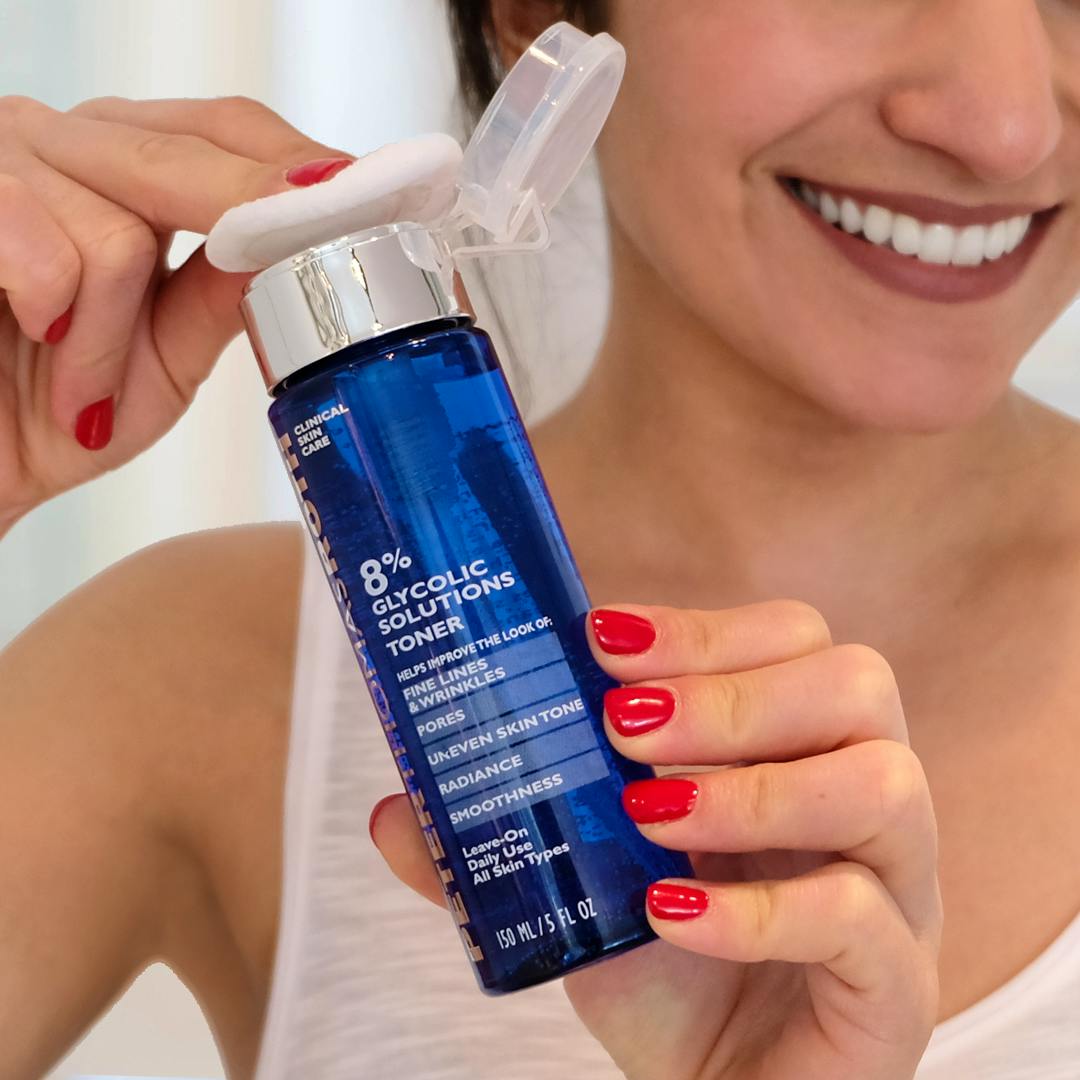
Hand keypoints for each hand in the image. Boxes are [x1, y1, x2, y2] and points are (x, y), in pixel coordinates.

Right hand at [0, 94, 353, 532]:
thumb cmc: (53, 411)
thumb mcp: (165, 356)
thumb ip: (223, 294)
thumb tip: (305, 243)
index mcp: (125, 169)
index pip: (229, 131)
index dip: (299, 169)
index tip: (368, 200)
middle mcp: (66, 143)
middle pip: (188, 160)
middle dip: (239, 240)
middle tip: (298, 288)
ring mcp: (5, 158)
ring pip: (120, 232)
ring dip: (112, 338)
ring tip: (86, 389)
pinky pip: (50, 256)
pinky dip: (68, 331)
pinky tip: (41, 344)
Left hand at [371, 600, 941, 1079]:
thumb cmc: (671, 974)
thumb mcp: (582, 885)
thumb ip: (498, 842)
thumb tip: (393, 810)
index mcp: (798, 749)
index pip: (792, 639)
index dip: (703, 629)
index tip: (601, 642)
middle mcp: (863, 800)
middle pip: (857, 683)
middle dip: (732, 692)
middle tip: (626, 726)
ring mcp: (897, 891)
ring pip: (882, 783)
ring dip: (749, 789)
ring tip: (646, 816)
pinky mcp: (896, 986)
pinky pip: (860, 918)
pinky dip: (754, 909)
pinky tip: (669, 913)